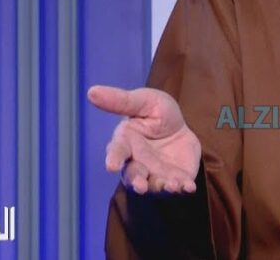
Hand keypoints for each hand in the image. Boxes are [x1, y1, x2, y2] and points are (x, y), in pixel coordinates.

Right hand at [87, 85, 201, 194]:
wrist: (180, 126)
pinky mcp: (175, 179)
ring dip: (161, 186)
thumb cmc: (155, 112)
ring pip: (154, 185)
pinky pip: (178, 186)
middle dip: (137, 182)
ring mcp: (156, 173)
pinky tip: (188, 186)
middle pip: (134, 175)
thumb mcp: (143, 101)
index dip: (114, 158)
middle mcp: (138, 162)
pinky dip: (183, 188)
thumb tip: (91, 91)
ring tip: (171, 185)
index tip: (111, 165)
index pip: (117, 151)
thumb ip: (120, 100)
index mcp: (126, 143)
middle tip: (141, 186)